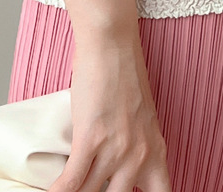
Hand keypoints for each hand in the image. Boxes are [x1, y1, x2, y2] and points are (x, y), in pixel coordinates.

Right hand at [47, 31, 171, 191]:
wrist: (112, 44)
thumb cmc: (125, 76)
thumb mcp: (143, 119)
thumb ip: (138, 149)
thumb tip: (121, 173)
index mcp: (155, 151)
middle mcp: (139, 155)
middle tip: (88, 191)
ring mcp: (116, 149)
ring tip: (67, 190)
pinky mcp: (91, 138)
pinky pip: (71, 182)